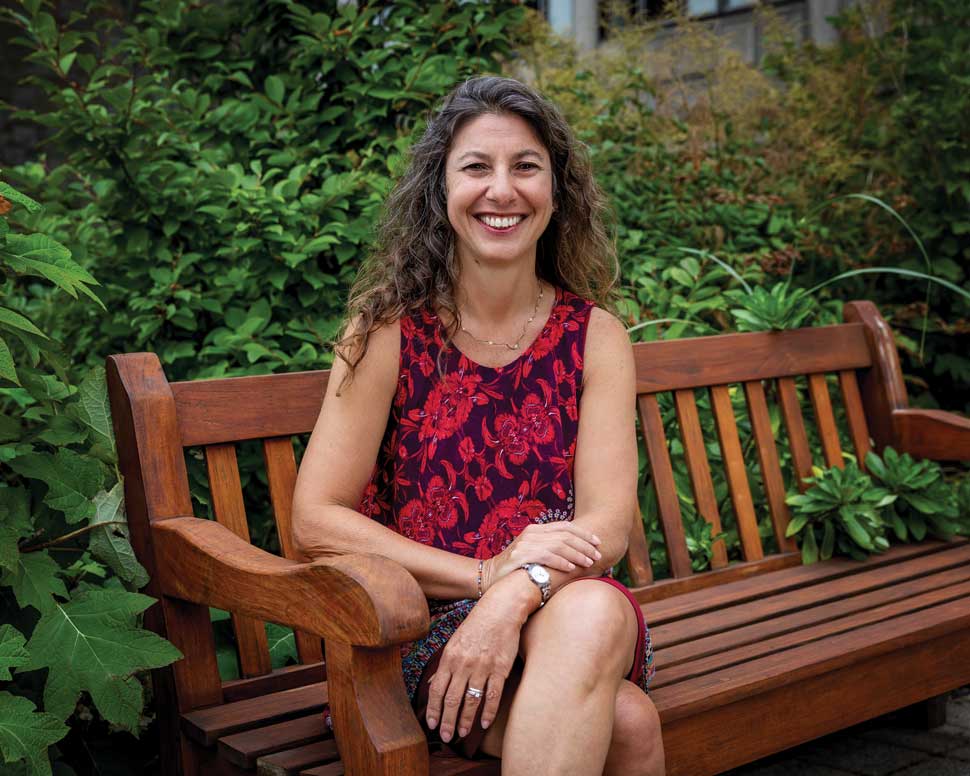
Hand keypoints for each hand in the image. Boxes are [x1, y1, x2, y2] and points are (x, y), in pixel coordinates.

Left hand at [425, 575, 527, 741]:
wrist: (501, 609)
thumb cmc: (477, 625)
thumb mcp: (455, 642)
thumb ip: (445, 665)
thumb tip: (432, 685)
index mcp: (450, 656)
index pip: (437, 689)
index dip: (433, 709)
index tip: (432, 724)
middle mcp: (464, 663)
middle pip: (452, 698)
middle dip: (447, 720)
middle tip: (446, 736)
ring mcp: (482, 666)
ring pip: (471, 700)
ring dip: (466, 720)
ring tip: (462, 732)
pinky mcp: (500, 668)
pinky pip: (492, 695)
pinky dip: (488, 711)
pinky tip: (484, 723)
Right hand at [485, 521, 601, 586]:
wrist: (491, 577)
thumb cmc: (517, 568)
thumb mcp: (533, 552)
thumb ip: (550, 548)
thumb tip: (577, 552)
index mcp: (536, 529)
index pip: (565, 526)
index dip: (583, 533)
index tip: (597, 542)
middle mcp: (531, 533)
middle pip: (565, 535)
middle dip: (584, 545)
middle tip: (598, 555)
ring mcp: (525, 544)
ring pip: (558, 545)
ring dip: (577, 554)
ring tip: (589, 563)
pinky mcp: (520, 556)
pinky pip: (546, 556)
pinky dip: (561, 561)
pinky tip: (571, 568)